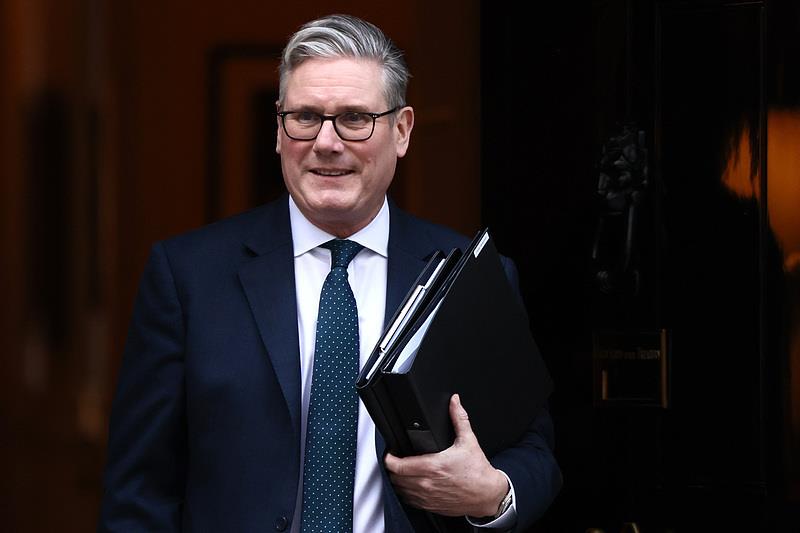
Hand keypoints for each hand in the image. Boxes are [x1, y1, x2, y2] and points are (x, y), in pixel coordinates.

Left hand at [384, 394, 508, 516]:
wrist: (487, 494)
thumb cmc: (478, 471)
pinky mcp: (431, 506)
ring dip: (398, 481)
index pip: (399, 465)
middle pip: (396, 478)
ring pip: (401, 490)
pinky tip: (411, 485)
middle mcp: (428, 483)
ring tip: (401, 472)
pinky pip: (410, 501)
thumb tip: (454, 402)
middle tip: (395, 460)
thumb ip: (459, 418)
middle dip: (392, 468)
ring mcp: (428, 497)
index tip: (390, 453)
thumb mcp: (468, 441)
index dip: (389, 459)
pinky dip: (406, 493)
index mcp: (433, 466)